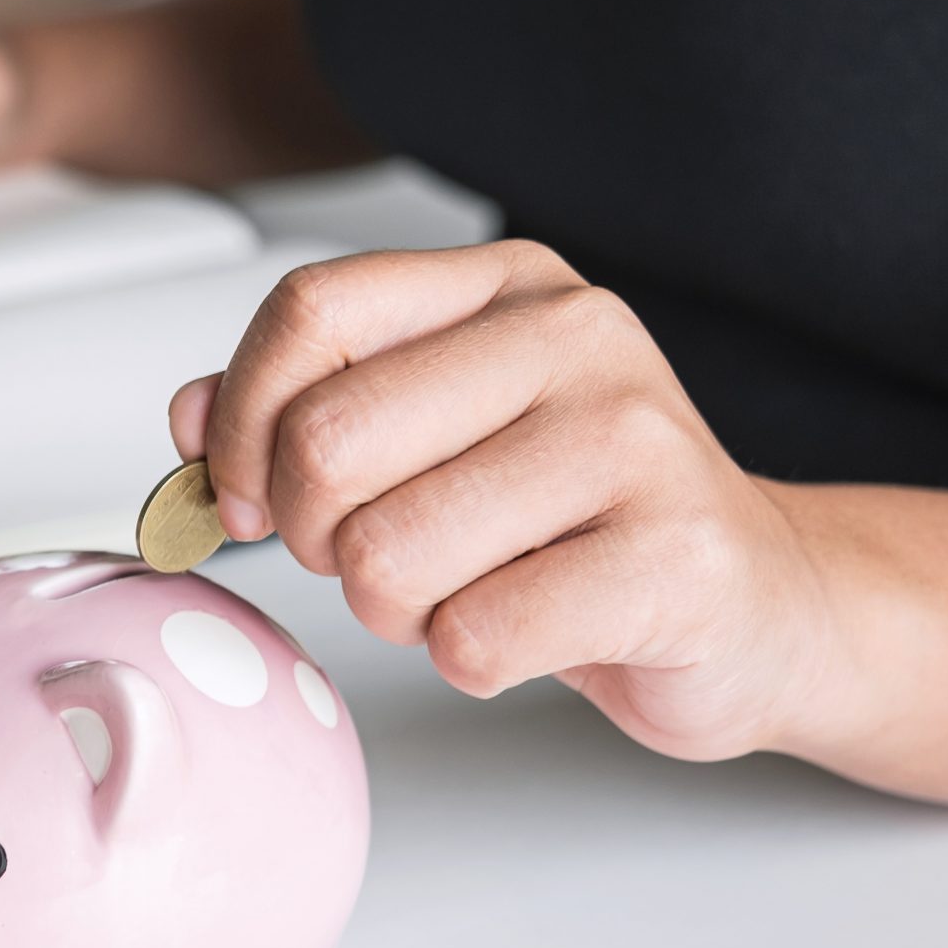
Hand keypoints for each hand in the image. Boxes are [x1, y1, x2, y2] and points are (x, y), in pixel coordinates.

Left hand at [167, 241, 836, 762]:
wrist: (759, 603)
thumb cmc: (580, 521)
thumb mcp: (435, 435)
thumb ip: (303, 409)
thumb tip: (188, 419)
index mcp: (507, 286)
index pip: (310, 313)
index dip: (240, 421)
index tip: (240, 493)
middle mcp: (578, 339)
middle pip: (326, 443)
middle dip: (318, 536)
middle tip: (378, 557)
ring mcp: (639, 444)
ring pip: (389, 553)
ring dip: (395, 609)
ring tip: (468, 591)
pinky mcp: (677, 561)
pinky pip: (473, 637)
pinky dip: (470, 660)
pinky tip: (530, 632)